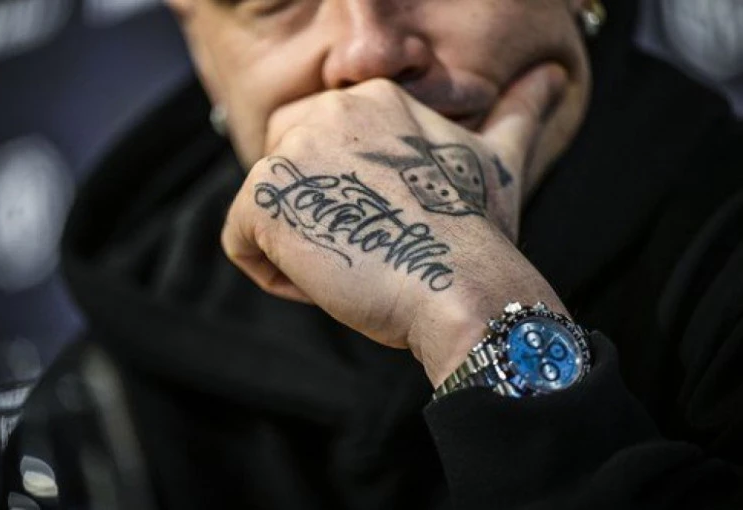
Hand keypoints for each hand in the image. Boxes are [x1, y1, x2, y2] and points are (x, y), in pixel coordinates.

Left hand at [222, 65, 568, 385]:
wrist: (463, 285)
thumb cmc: (478, 233)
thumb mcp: (498, 160)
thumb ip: (520, 111)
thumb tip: (555, 76)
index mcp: (373, 99)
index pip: (325, 155)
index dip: (351, 201)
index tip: (390, 228)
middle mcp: (328, 110)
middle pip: (292, 178)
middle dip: (320, 220)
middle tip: (371, 248)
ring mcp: (293, 151)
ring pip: (269, 211)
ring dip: (302, 249)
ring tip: (354, 265)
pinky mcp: (265, 197)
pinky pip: (241, 241)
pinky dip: (277, 276)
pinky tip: (326, 281)